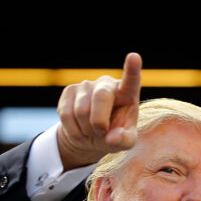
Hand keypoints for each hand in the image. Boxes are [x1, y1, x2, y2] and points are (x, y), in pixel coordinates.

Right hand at [56, 53, 141, 169]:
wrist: (91, 136)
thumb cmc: (115, 135)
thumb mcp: (125, 143)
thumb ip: (123, 140)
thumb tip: (111, 138)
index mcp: (128, 93)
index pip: (131, 80)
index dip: (132, 69)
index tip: (134, 57)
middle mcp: (107, 83)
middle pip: (101, 97)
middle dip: (99, 122)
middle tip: (102, 133)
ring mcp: (87, 84)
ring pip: (81, 110)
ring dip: (86, 130)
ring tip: (92, 132)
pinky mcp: (69, 90)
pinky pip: (66, 114)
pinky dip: (73, 130)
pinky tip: (80, 131)